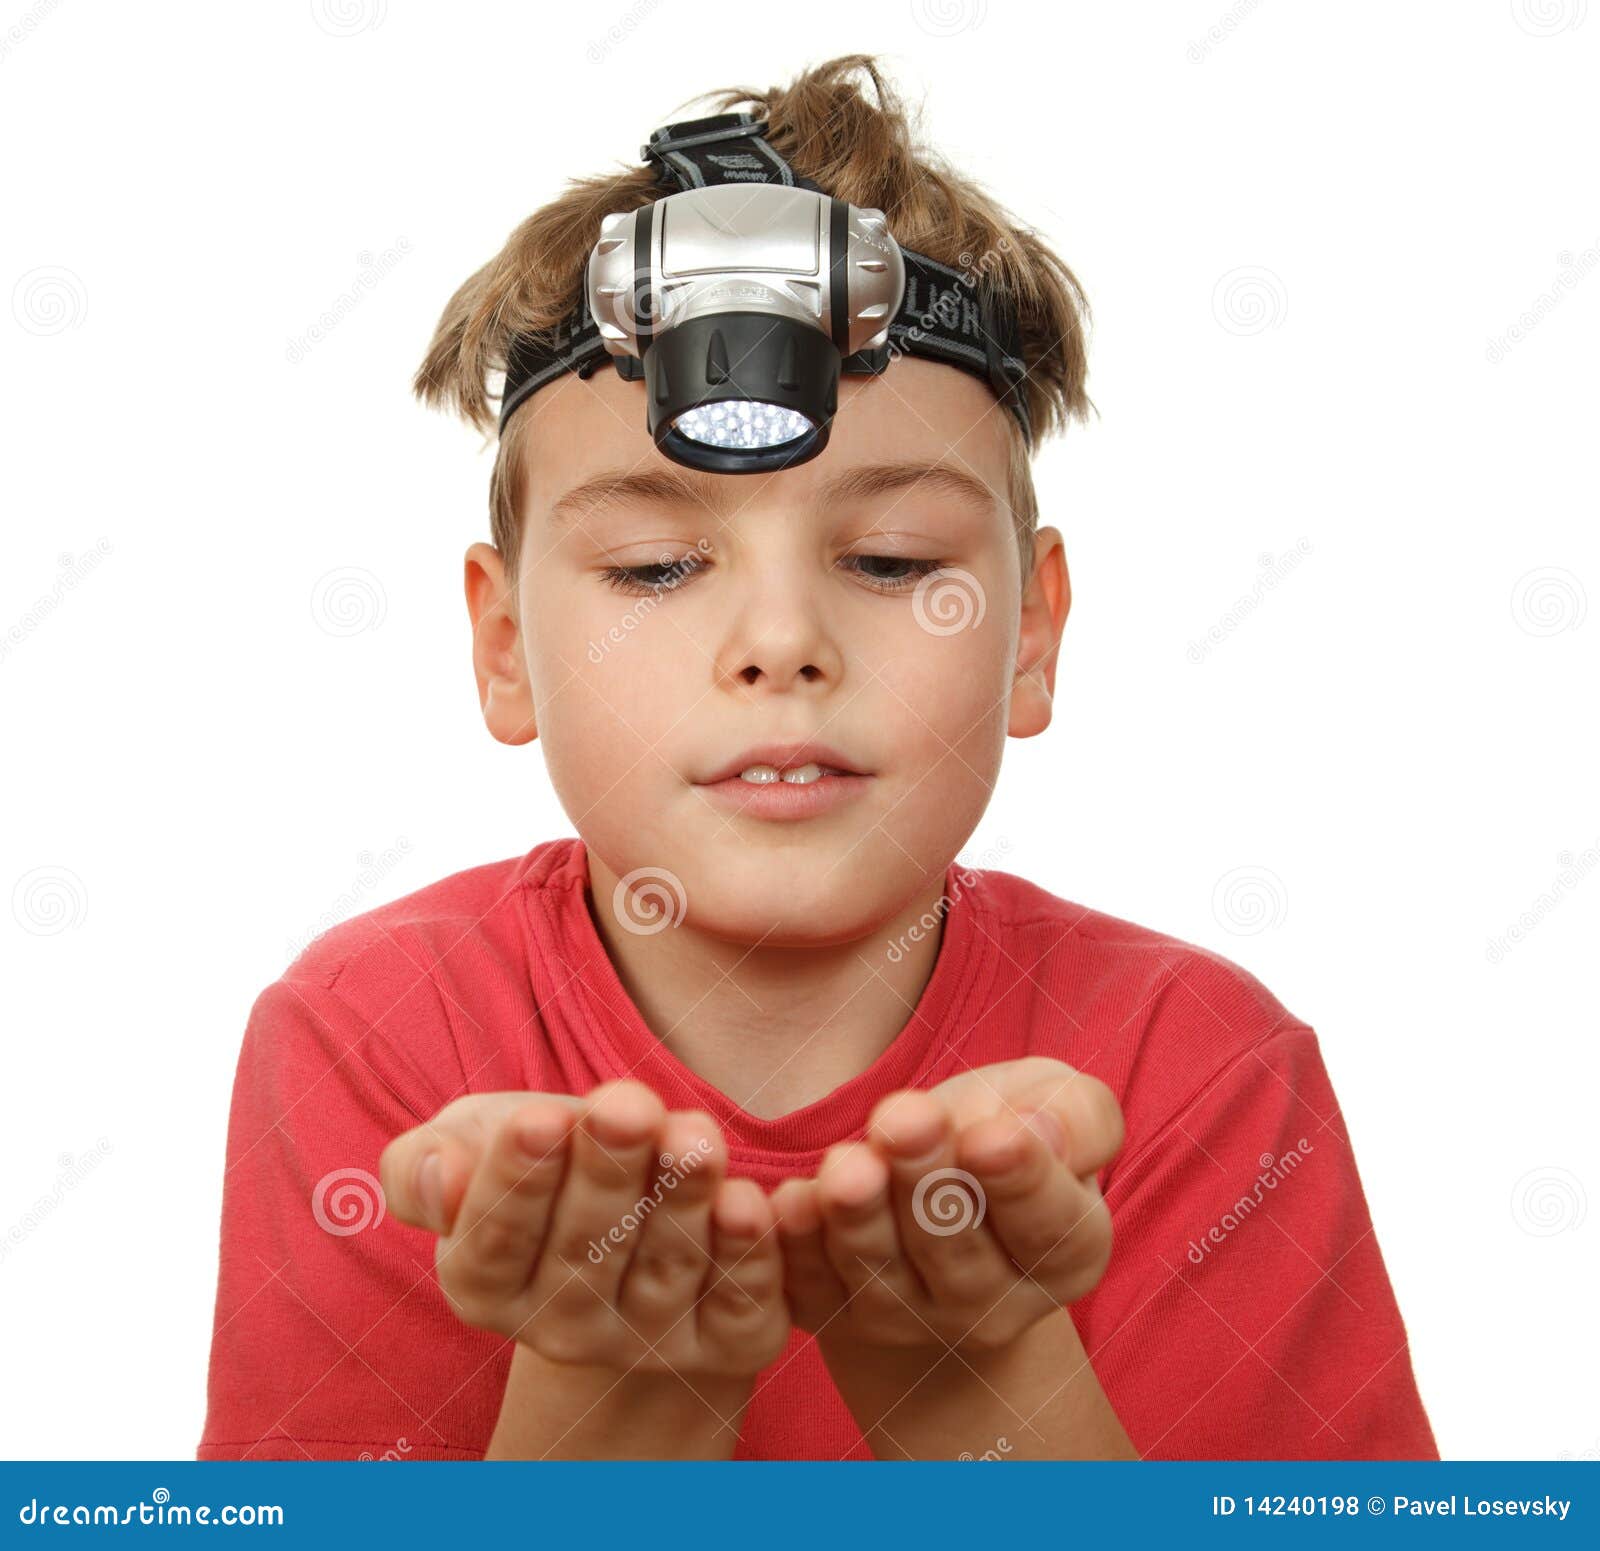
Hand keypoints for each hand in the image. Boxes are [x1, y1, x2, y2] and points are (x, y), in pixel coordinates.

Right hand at [380, 1081, 790, 1376]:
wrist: (635, 1204)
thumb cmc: (543, 1156)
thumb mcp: (471, 1141)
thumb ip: (423, 1164)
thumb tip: (439, 1179)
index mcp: (484, 1286)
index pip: (494, 1243)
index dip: (516, 1183)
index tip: (536, 1119)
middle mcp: (563, 1329)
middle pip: (585, 1254)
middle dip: (608, 1175)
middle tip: (626, 1107)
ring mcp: (649, 1342)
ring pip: (666, 1270)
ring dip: (683, 1203)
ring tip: (692, 1136)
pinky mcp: (728, 1340)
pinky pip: (740, 1302)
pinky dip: (748, 1257)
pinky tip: (749, 1201)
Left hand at [770, 1058, 1122, 1352]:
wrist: (933, 1176)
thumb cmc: (1006, 1124)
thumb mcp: (1062, 1102)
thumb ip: (1078, 1118)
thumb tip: (1042, 1135)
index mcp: (1065, 1253)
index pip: (1047, 1224)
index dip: (1017, 1181)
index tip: (990, 1138)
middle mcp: (992, 1306)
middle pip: (956, 1251)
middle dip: (926, 1184)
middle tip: (904, 1122)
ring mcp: (909, 1318)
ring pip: (880, 1272)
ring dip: (859, 1218)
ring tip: (848, 1164)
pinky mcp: (837, 1313)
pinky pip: (811, 1286)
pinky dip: (797, 1245)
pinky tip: (789, 1201)